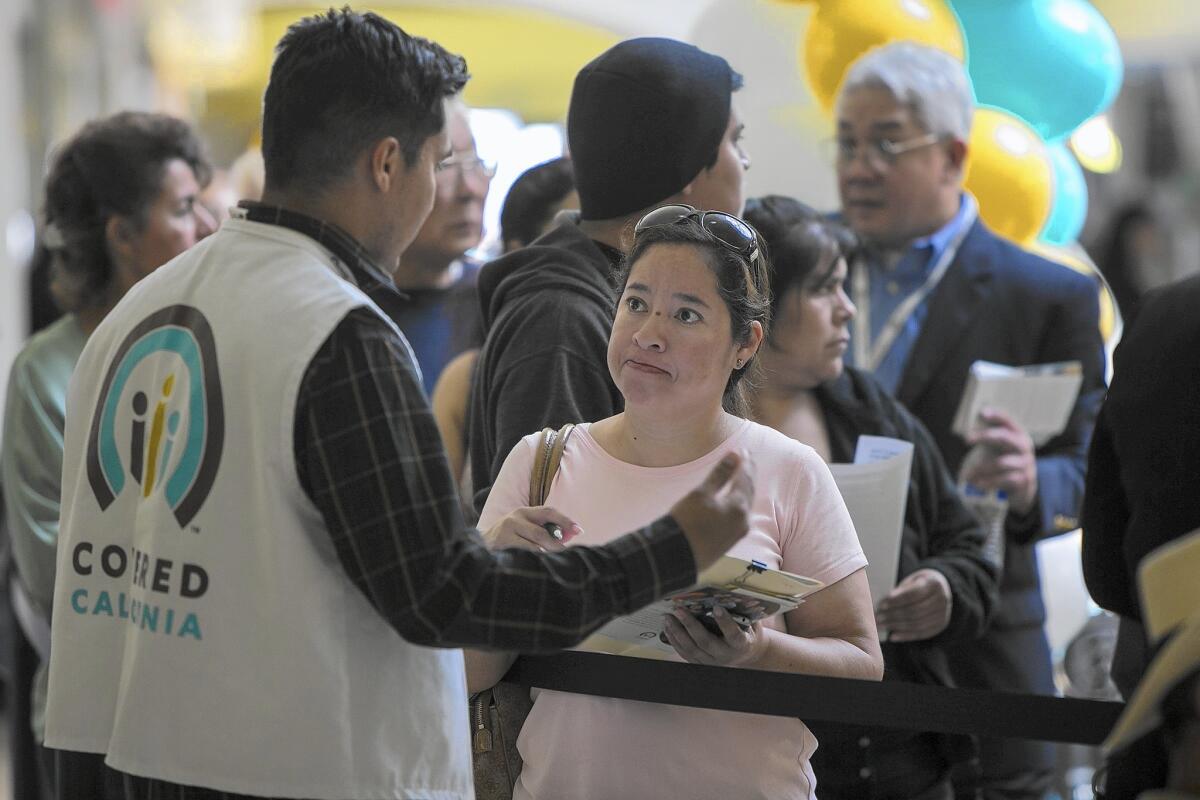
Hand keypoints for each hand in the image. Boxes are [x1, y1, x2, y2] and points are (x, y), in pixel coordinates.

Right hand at [483, 506, 582, 551]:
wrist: (478, 547)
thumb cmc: (507, 540)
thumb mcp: (524, 531)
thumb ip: (543, 532)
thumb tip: (567, 537)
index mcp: (523, 512)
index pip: (548, 512)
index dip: (565, 520)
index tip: (579, 530)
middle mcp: (514, 518)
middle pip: (542, 531)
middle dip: (556, 543)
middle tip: (566, 552)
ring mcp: (506, 530)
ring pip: (534, 544)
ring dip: (547, 553)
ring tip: (554, 560)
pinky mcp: (500, 543)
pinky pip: (524, 553)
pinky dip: (534, 559)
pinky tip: (538, 564)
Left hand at [661, 605, 767, 666]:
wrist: (745, 653)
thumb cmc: (746, 630)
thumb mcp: (749, 622)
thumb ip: (740, 612)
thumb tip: (725, 592)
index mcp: (741, 644)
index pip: (734, 634)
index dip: (725, 622)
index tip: (717, 607)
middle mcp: (726, 655)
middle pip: (706, 642)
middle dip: (690, 625)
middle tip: (679, 610)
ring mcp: (712, 661)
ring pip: (692, 649)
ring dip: (678, 632)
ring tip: (668, 617)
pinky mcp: (702, 663)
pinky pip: (685, 654)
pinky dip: (675, 641)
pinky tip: (667, 628)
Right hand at [670, 452, 754, 570]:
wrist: (676, 557)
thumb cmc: (686, 522)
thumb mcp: (701, 494)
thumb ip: (720, 475)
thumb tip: (734, 455)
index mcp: (739, 507)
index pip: (745, 479)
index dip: (745, 463)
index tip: (745, 450)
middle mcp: (743, 521)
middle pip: (749, 492)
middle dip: (747, 475)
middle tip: (746, 460)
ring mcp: (737, 534)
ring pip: (745, 506)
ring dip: (743, 489)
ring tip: (740, 476)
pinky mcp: (729, 542)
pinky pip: (739, 517)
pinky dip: (738, 503)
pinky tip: (733, 500)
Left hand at [876, 568, 951, 641]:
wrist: (938, 589)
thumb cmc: (918, 583)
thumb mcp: (911, 580)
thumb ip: (900, 591)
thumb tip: (881, 606)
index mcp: (934, 583)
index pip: (913, 594)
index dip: (897, 600)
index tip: (881, 604)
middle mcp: (943, 599)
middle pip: (915, 610)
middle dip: (893, 615)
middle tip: (877, 618)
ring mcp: (944, 614)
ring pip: (917, 624)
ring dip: (897, 626)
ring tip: (881, 626)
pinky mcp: (940, 625)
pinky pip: (921, 633)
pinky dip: (906, 636)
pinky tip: (892, 636)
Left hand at [963, 408, 1037, 514]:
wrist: (1022, 485)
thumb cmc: (1004, 459)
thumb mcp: (997, 446)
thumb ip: (988, 434)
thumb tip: (978, 415)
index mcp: (1017, 434)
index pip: (1007, 420)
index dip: (996, 415)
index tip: (982, 412)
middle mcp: (1023, 446)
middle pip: (1004, 436)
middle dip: (984, 436)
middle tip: (967, 438)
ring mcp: (1026, 462)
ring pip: (1000, 462)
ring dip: (981, 468)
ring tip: (968, 475)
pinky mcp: (1024, 479)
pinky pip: (1002, 479)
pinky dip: (987, 482)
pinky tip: (977, 484)